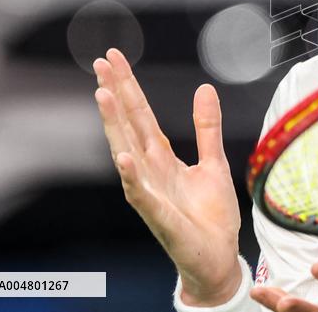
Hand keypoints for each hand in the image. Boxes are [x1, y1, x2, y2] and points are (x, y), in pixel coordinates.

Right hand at [93, 48, 242, 305]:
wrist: (217, 259)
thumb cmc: (210, 216)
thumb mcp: (214, 163)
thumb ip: (207, 128)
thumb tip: (203, 88)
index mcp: (162, 158)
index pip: (141, 115)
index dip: (129, 87)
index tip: (113, 58)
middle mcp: (149, 171)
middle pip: (129, 126)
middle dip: (115, 95)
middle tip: (100, 63)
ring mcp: (151, 193)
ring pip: (128, 153)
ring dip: (114, 126)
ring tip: (103, 96)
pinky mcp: (160, 217)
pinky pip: (142, 195)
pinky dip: (132, 177)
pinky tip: (123, 157)